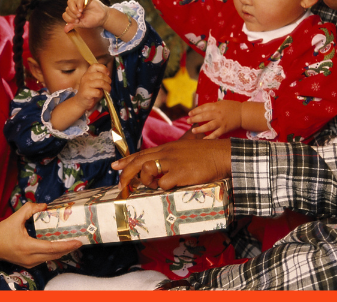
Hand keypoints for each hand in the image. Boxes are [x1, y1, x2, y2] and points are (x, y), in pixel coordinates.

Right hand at [0, 202, 81, 267]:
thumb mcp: (14, 218)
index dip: (66, 245)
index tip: (78, 241)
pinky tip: (60, 245)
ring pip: (51, 258)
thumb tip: (45, 205)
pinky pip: (46, 258)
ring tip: (73, 242)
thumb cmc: (1, 233)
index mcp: (27, 246)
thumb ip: (30, 209)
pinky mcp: (29, 264)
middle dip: (69, 248)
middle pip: (55, 255)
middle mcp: (30, 258)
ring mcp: (30, 263)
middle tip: (80, 240)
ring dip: (62, 251)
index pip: (51, 247)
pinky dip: (55, 252)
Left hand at [63, 0, 108, 32]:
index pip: (65, 15)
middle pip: (67, 9)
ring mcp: (79, 2)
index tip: (77, 22)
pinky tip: (82, 9)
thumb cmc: (92, 21)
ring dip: (73, 9)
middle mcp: (75, 7)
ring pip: (70, 2)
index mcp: (73, 14)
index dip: (68, 19)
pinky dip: (79, 4)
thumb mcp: (82, 24)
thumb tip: (65, 30)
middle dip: (72, 15)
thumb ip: (73, 25)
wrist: (102, 18)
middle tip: (79, 17)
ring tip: (80, 13)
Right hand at [73, 64, 110, 110]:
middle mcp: (86, 77)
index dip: (104, 68)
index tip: (108, 74)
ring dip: (107, 87)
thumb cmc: (90, 91)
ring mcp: (85, 85)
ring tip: (108, 90)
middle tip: (109, 84)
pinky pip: (98, 92)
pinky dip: (101, 94)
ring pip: (101, 83)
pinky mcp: (86, 92)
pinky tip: (99, 95)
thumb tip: (109, 75)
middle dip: (108, 80)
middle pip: (101, 75)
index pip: (95, 66)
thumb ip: (100, 77)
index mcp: (88, 73)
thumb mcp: (95, 82)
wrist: (81, 101)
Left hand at [111, 138, 230, 190]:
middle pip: (139, 161)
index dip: (127, 160)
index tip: (115, 166)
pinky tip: (170, 187)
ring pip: (146, 170)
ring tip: (154, 185)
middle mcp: (166, 153)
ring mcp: (172, 162)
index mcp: (167, 148)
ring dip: (146, 180)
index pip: (142, 153)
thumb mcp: (184, 150)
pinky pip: (163, 184)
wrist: (221, 154)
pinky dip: (163, 188)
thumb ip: (172, 157)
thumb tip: (161, 167)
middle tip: (121, 185)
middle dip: (126, 173)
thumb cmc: (206, 154)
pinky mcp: (180, 173)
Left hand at [188, 100, 242, 138]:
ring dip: (200, 128)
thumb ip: (213, 106)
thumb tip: (202, 109)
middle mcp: (218, 114)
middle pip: (204, 116)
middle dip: (194, 118)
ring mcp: (221, 122)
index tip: (189, 113)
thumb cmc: (232, 107)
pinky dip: (210, 138)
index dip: (195, 110)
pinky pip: (216, 134)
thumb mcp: (222, 103)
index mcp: (216, 106)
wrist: (243, 113)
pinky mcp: (225, 129)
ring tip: (193, 130)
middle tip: (187, 121)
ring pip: (209, 126)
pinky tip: (204, 140)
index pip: (203, 108)